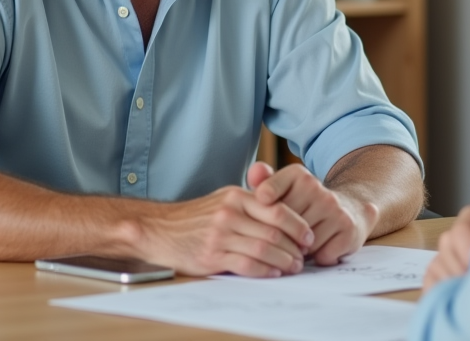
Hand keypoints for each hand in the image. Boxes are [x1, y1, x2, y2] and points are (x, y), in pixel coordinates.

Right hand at [136, 184, 313, 277]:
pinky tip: (273, 273)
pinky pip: (246, 264)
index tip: (308, 236)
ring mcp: (220, 235)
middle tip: (304, 256)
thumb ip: (252, 202)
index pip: (277, 209)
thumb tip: (286, 214)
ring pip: (263, 248)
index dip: (297, 225)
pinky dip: (264, 270)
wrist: (160, 229)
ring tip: (293, 267)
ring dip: (283, 261)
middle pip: (273, 231)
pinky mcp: (211, 255)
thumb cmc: (197, 217)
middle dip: (294, 246)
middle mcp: (230, 213)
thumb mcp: (224, 199)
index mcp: (237, 196)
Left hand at [248, 162, 379, 265]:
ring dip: (298, 252)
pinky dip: (318, 258)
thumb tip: (253, 172)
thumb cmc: (308, 204)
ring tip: (299, 248)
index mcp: (298, 175)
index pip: (266, 193)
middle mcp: (318, 188)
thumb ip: (265, 182)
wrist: (351, 209)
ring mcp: (335, 209)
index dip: (258, 213)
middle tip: (279, 244)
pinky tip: (319, 251)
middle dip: (279, 238)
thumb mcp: (286, 190)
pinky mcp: (348, 229)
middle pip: (282, 225)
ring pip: (302, 243)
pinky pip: (321, 254)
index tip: (258, 222)